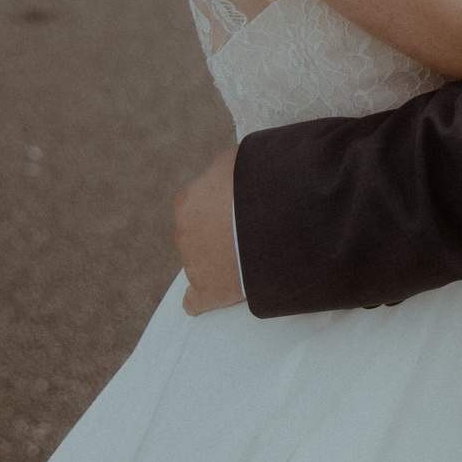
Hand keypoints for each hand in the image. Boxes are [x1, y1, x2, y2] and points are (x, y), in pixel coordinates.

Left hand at [174, 144, 244, 314]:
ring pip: (202, 263)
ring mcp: (194, 264)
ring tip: (253, 258)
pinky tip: (209, 299)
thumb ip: (224, 170)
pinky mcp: (208, 291)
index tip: (241, 212)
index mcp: (188, 201)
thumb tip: (226, 173)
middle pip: (200, 236)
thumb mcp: (237, 159)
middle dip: (220, 236)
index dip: (221, 210)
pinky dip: (200, 300)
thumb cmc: (259, 181)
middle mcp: (185, 232)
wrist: (276, 216)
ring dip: (220, 262)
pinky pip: (195, 301)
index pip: (198, 206)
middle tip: (252, 233)